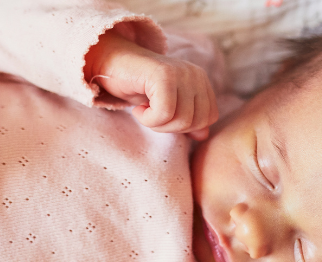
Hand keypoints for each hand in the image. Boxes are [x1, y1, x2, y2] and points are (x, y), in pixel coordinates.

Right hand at [84, 30, 217, 139]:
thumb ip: (187, 118)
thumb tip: (203, 135)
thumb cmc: (138, 87)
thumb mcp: (167, 106)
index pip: (209, 117)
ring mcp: (181, 73)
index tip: (163, 115)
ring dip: (157, 124)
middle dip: (170, 127)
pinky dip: (147, 119)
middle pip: (197, 122)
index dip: (185, 126)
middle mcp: (195, 74)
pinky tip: (138, 108)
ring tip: (144, 110)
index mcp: (201, 80)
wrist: (111, 65)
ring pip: (181, 120)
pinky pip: (164, 113)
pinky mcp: (163, 75)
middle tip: (151, 114)